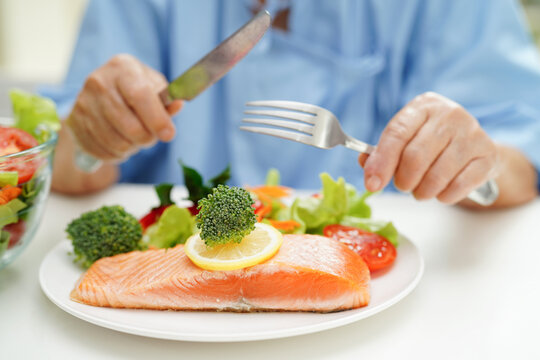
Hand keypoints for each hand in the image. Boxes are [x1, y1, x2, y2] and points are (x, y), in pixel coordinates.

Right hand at [66, 54, 182, 161]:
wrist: (102, 92)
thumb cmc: (136, 89)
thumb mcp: (154, 87)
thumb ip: (166, 99)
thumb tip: (178, 105)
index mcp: (122, 68)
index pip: (140, 95)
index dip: (156, 119)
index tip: (169, 134)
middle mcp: (98, 82)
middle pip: (129, 125)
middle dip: (147, 138)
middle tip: (151, 137)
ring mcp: (83, 103)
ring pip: (116, 142)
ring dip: (132, 148)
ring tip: (135, 138)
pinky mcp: (74, 123)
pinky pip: (102, 151)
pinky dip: (116, 154)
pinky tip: (120, 143)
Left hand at [359, 92, 500, 203]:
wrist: (472, 148)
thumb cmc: (430, 144)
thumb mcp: (404, 141)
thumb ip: (380, 154)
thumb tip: (367, 168)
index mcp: (423, 106)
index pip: (397, 133)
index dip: (381, 162)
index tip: (372, 184)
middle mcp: (450, 114)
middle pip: (415, 156)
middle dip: (403, 180)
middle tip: (403, 186)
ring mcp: (473, 133)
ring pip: (437, 174)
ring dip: (422, 192)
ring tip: (421, 191)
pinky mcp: (489, 155)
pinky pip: (460, 185)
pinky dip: (445, 196)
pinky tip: (442, 192)